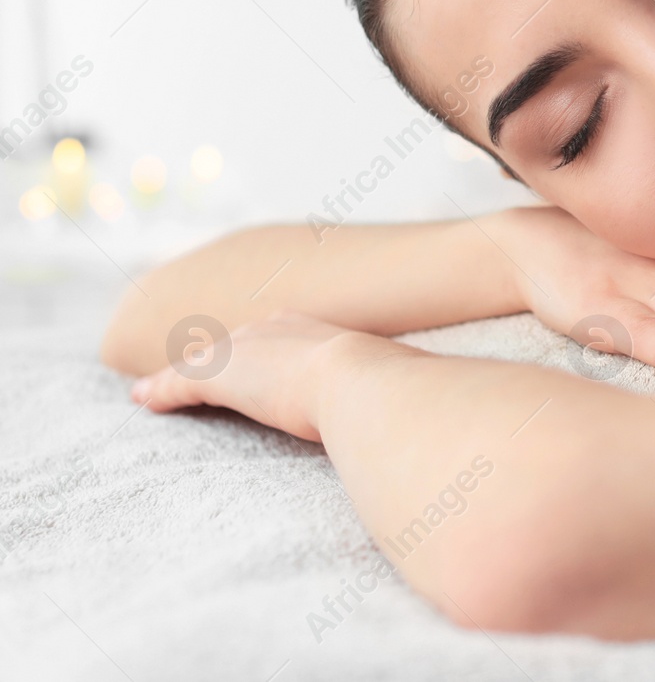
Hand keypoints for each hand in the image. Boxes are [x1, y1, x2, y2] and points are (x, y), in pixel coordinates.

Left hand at [128, 309, 398, 442]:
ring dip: (180, 376)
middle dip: (219, 355)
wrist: (364, 381)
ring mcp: (248, 350)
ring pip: (204, 363)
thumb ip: (396, 390)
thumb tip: (430, 405)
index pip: (279, 336)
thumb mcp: (392, 383)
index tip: (260, 361)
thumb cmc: (389, 387)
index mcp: (316, 330)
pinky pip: (181, 383)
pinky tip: (142, 401)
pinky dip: (160, 392)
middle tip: (204, 368)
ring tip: (158, 388)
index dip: (264, 350)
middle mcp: (277, 329)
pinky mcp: (222, 376)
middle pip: (237, 344)